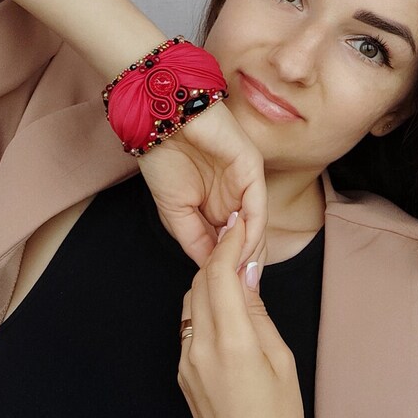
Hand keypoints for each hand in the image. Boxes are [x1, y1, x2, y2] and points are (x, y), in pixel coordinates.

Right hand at [137, 97, 268, 279]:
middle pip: (249, 240)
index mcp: (218, 205)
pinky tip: (241, 250)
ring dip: (248, 255)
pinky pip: (257, 207)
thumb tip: (210, 268)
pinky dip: (250, 232)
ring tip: (240, 279)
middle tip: (239, 296)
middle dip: (243, 268)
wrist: (159, 119)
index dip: (228, 270)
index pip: (230, 245)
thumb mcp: (175, 213)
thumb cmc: (163, 158)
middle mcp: (236, 197)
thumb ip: (195, 240)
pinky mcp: (252, 169)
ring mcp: (246, 183)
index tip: (225, 297)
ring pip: (256, 227)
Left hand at [177, 211, 309, 417]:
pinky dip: (205, 313)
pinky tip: (227, 317)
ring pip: (190, 306)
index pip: (218, 274)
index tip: (240, 226)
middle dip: (218, 261)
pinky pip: (189, 331)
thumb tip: (246, 275)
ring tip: (237, 279)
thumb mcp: (280, 359)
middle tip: (242, 247)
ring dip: (209, 286)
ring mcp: (185, 364)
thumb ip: (257, 313)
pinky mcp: (182, 378)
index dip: (228, 243)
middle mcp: (199, 349)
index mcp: (231, 342)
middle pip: (199, 284)